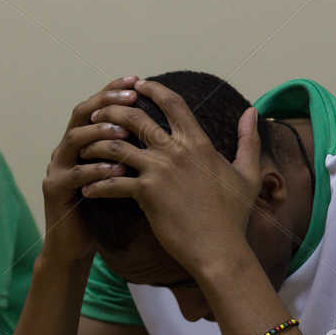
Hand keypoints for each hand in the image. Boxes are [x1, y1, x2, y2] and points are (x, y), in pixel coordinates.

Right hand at [41, 76, 142, 263]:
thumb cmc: (105, 212)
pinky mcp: (55, 190)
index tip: (138, 80)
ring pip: (74, 139)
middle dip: (106, 102)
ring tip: (124, 131)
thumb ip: (133, 153)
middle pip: (81, 114)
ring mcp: (57, 168)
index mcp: (83, 143)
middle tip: (131, 97)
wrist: (76, 246)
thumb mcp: (121, 176)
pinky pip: (74, 174)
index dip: (114, 90)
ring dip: (99, 132)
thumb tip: (169, 133)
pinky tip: (116, 169)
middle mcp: (66, 149)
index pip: (98, 107)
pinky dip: (95, 169)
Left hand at [80, 77, 261, 275]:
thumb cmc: (234, 216)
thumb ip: (248, 139)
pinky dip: (96, 184)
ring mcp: (161, 170)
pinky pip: (112, 182)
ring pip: (117, 145)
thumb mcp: (248, 173)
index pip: (173, 103)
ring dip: (96, 145)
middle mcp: (177, 151)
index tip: (137, 84)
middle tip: (96, 114)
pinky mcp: (147, 193)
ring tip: (83, 149)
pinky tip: (87, 188)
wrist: (221, 250)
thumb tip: (253, 111)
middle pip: (136, 117)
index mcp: (199, 142)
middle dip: (111, 110)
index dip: (153, 89)